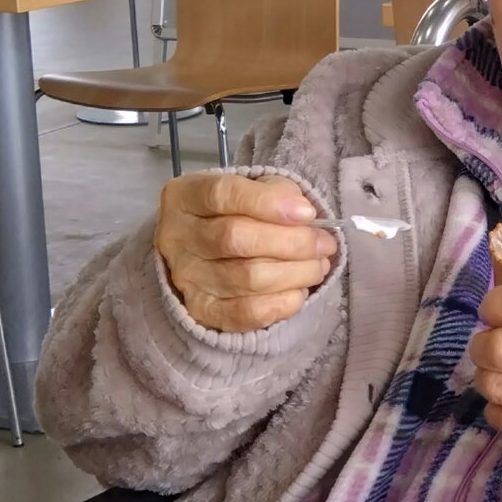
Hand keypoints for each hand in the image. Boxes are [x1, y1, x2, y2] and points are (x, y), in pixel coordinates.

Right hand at [154, 173, 336, 332]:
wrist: (206, 253)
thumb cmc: (236, 213)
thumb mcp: (253, 188)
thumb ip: (278, 193)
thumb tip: (304, 216)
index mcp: (186, 196)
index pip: (223, 195)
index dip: (268, 203)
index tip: (308, 213)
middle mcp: (177, 237)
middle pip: (236, 239)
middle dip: (292, 243)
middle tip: (324, 244)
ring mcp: (186, 278)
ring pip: (247, 278)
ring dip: (295, 273)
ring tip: (318, 266)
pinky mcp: (201, 311)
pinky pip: (246, 313)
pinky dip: (282, 303)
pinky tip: (299, 291)